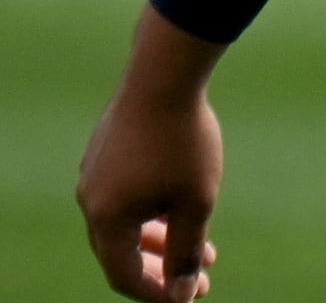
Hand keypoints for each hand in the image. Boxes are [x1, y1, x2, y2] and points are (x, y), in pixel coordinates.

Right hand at [79, 9, 224, 300]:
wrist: (164, 75)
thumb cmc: (184, 141)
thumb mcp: (196, 201)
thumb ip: (188, 249)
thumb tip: (184, 292)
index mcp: (107, 220)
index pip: (125, 276)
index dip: (159, 293)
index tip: (194, 294)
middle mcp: (90, 201)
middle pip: (120, 253)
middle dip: (163, 268)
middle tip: (203, 275)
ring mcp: (92, 175)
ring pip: (123, 222)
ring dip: (161, 238)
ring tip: (205, 244)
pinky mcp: (102, 153)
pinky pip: (123, 195)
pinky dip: (151, 209)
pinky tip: (180, 203)